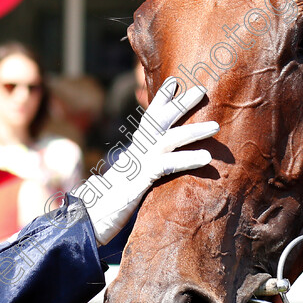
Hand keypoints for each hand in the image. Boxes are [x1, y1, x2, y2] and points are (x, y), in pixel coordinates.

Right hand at [77, 77, 217, 244]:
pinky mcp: (139, 181)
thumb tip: (153, 173)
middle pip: (158, 121)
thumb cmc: (108, 206)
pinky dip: (186, 159)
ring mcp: (137, 165)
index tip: (173, 82)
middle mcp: (135, 153)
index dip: (160, 100)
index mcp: (134, 152)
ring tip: (216, 125)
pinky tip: (206, 158)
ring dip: (192, 130)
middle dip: (180, 104)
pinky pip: (166, 165)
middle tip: (200, 88)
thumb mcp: (130, 185)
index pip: (148, 120)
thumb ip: (142, 175)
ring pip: (167, 139)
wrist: (86, 221)